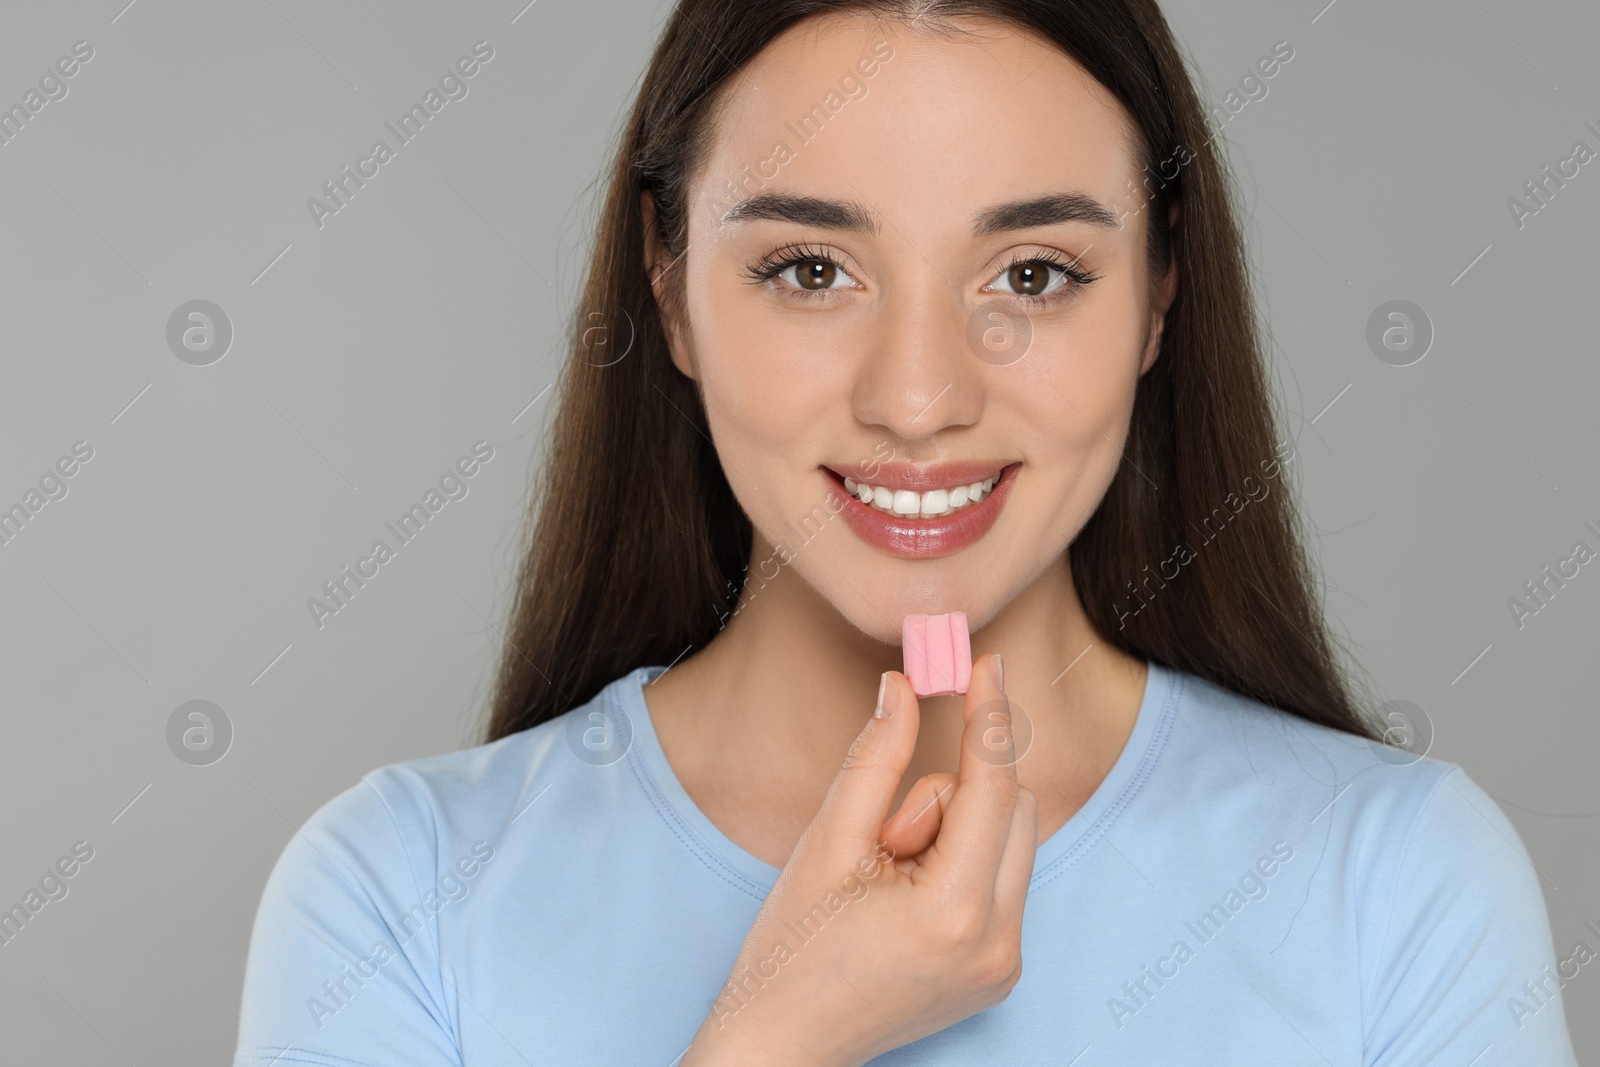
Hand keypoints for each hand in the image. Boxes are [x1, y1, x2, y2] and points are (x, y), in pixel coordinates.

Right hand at [681, 653, 1037, 1066]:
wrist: (783, 1047)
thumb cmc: (791, 949)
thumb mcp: (826, 842)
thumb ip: (874, 757)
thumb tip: (903, 687)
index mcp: (952, 912)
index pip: (991, 787)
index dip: (990, 717)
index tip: (987, 662)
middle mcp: (997, 943)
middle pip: (1014, 809)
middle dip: (952, 795)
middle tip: (886, 837)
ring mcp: (1005, 964)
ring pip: (1013, 841)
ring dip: (958, 831)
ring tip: (890, 874)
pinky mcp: (1001, 972)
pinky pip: (1004, 879)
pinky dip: (963, 863)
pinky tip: (906, 897)